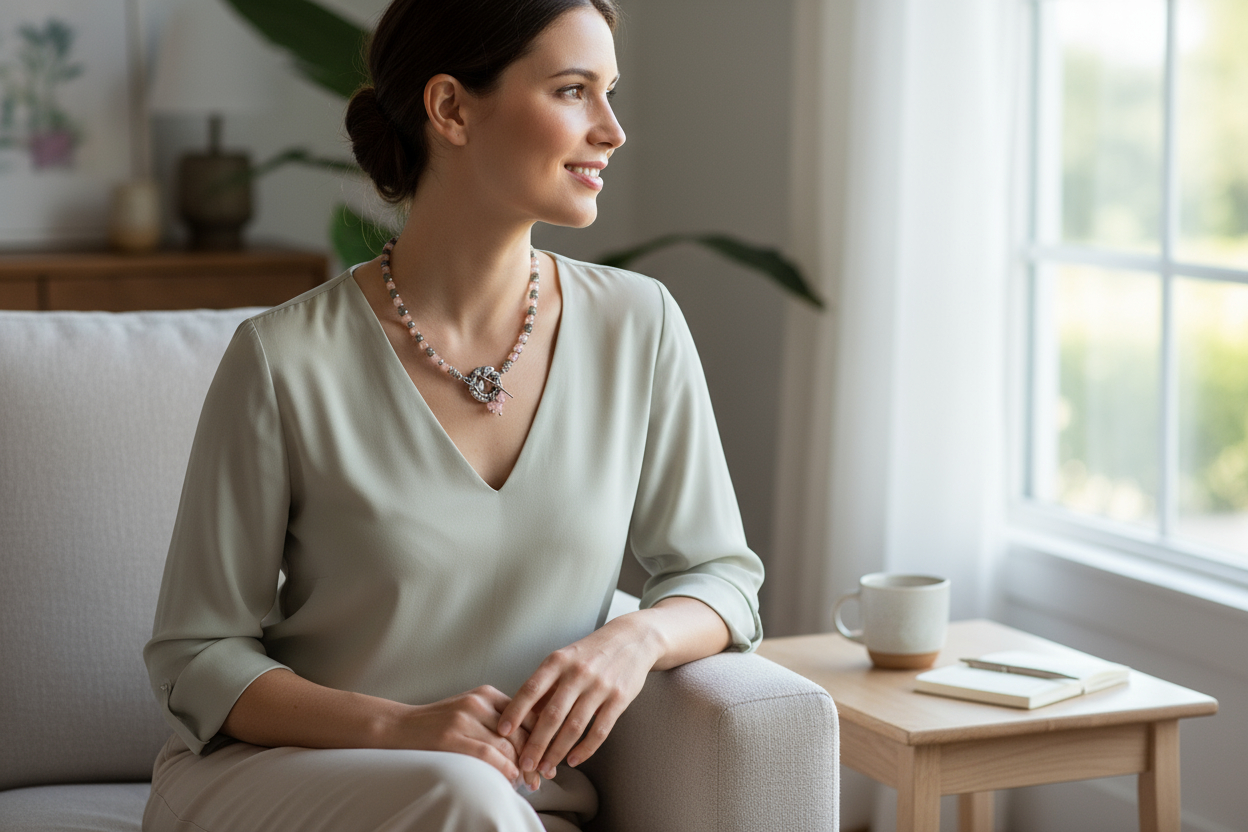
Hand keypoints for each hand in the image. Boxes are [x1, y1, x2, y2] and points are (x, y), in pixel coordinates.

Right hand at [399, 685, 540, 789]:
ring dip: (521, 768)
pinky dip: (504, 768)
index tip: (550, 758)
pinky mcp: (452, 737)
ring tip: (529, 783)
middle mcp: (479, 703)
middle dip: (535, 757)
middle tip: (544, 777)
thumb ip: (496, 719)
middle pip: (520, 731)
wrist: (400, 726)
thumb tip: (529, 743)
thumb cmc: (439, 724)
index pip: (526, 715)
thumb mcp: (470, 711)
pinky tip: (511, 779)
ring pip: (506, 745)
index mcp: (487, 694)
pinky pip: (487, 754)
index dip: (542, 738)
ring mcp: (465, 718)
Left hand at [496, 616, 661, 778]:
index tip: (502, 731)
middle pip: (552, 714)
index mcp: (558, 661)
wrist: (633, 639)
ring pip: (574, 726)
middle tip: (524, 764)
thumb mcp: (565, 659)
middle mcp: (578, 672)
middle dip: (536, 743)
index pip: (531, 689)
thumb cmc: (591, 653)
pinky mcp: (619, 699)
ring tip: (546, 767)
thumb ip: (546, 686)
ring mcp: (600, 686)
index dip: (515, 711)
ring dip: (558, 751)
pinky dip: (585, 750)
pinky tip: (572, 760)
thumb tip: (522, 718)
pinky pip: (599, 731)